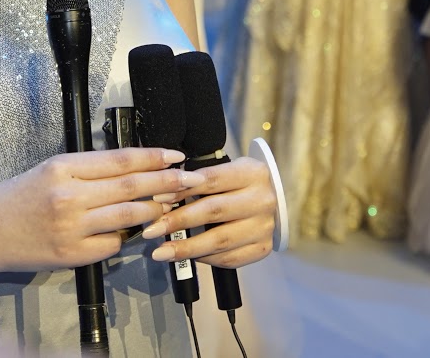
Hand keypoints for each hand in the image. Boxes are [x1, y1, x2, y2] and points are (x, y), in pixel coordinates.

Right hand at [0, 147, 205, 276]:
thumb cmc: (18, 197)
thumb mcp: (52, 170)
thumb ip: (90, 170)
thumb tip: (134, 171)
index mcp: (64, 168)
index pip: (120, 160)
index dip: (153, 157)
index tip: (176, 155)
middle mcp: (70, 196)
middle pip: (131, 187)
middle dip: (166, 182)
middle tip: (190, 179)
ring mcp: (72, 227)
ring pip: (128, 217)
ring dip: (155, 210)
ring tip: (173, 204)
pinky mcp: (73, 254)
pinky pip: (112, 244)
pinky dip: (128, 237)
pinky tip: (138, 231)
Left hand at [136, 155, 276, 268]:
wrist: (277, 201)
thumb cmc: (243, 183)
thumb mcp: (227, 171)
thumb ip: (200, 180)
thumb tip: (163, 195)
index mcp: (252, 173)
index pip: (212, 180)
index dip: (182, 189)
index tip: (157, 199)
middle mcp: (262, 200)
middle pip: (214, 211)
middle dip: (178, 221)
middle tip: (152, 230)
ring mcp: (264, 227)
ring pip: (219, 241)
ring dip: (186, 248)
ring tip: (161, 251)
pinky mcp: (263, 248)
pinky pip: (229, 258)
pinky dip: (204, 259)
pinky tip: (187, 257)